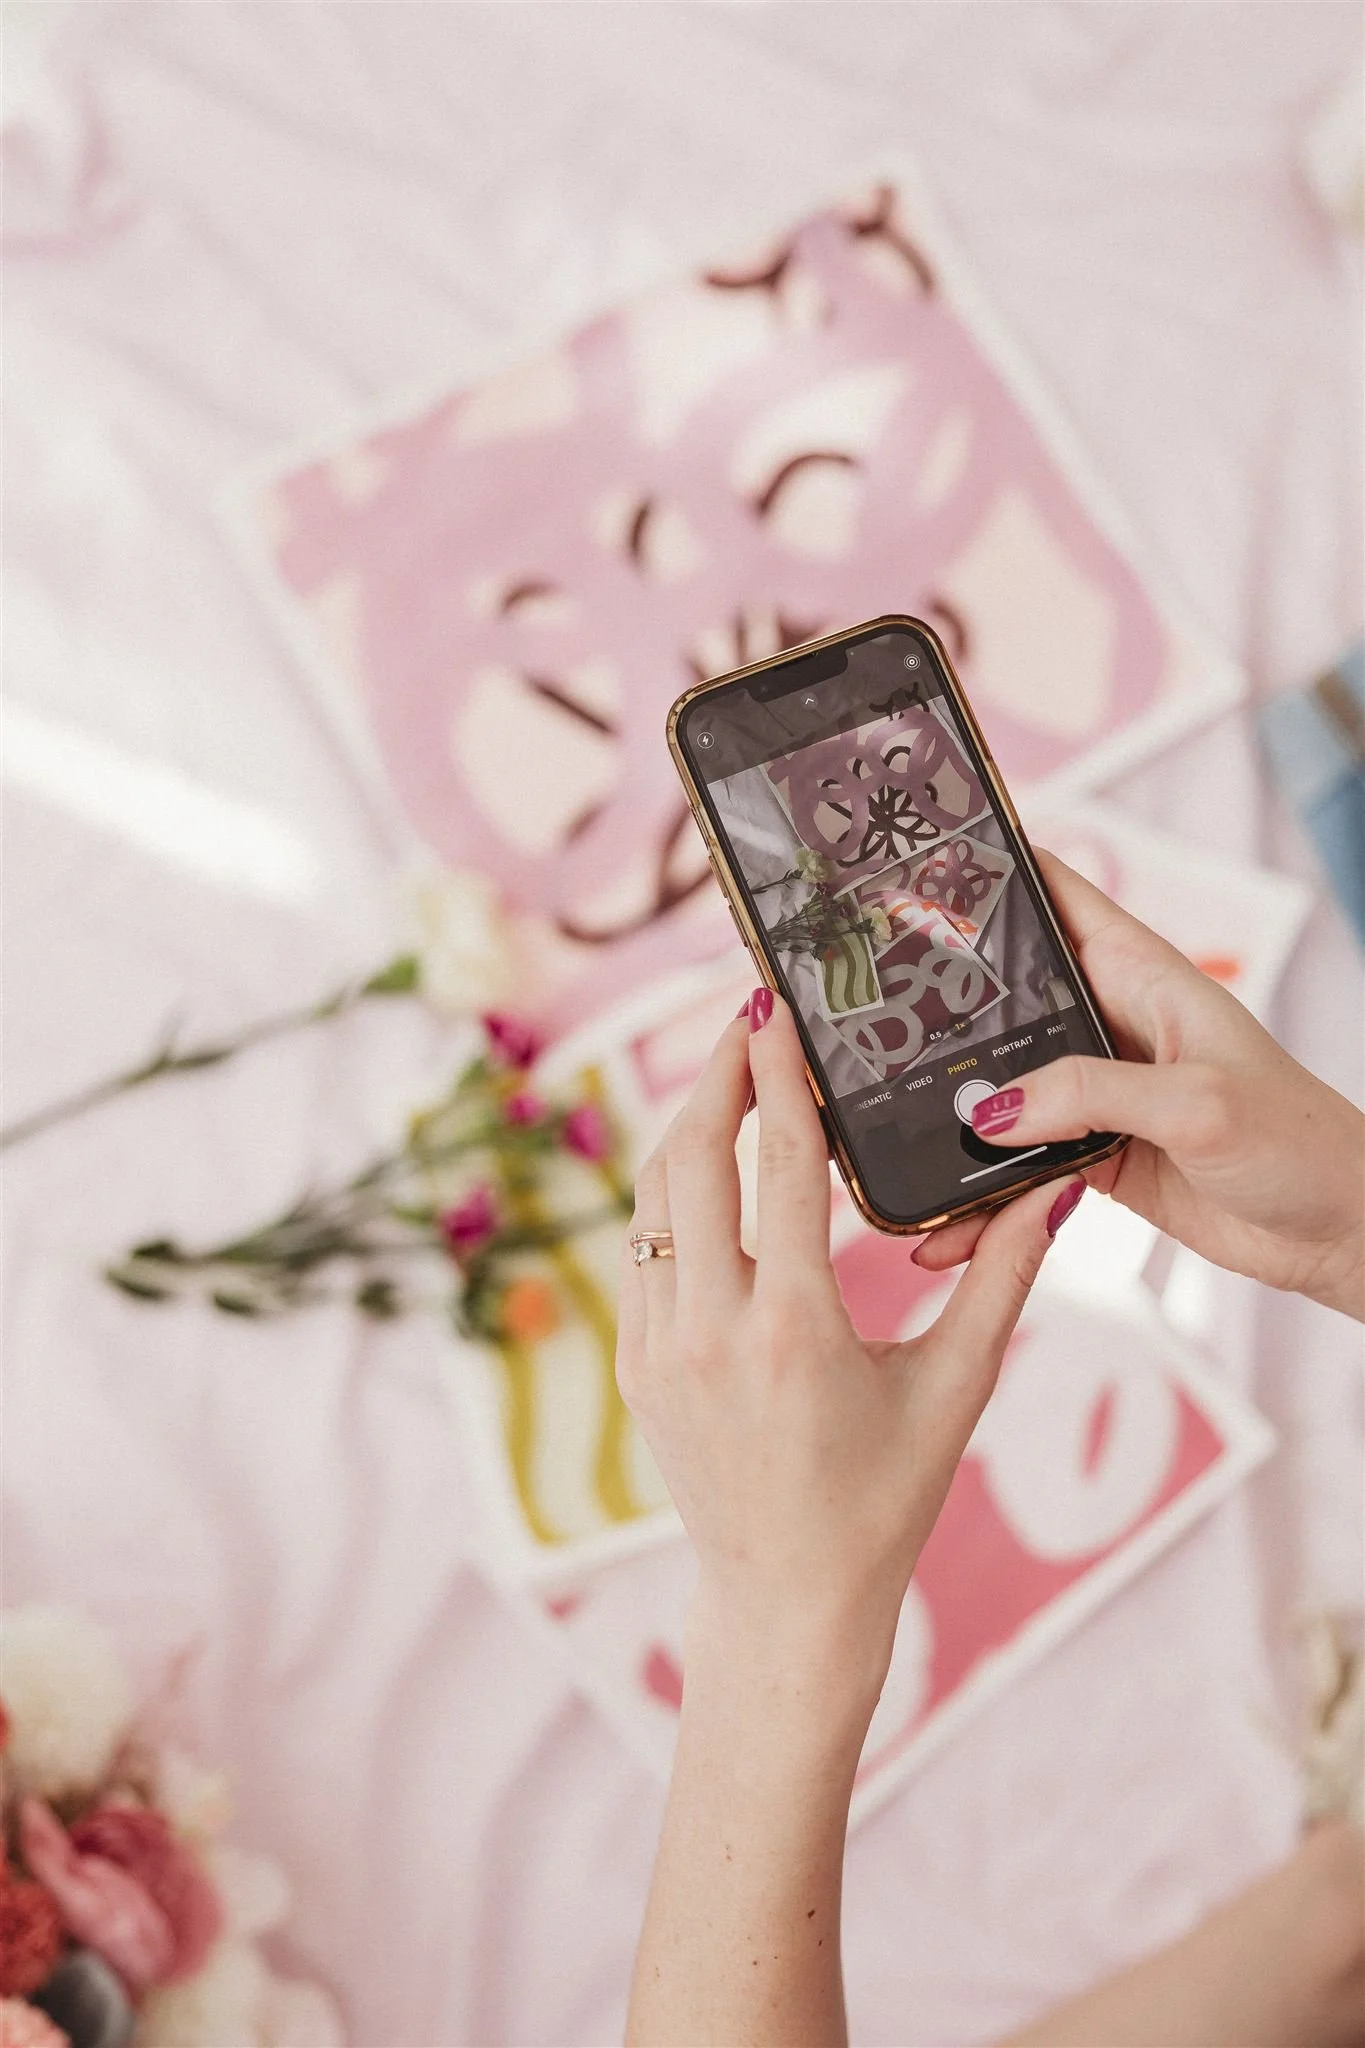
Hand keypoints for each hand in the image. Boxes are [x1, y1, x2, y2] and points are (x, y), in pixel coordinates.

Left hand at [616, 989, 1084, 1714]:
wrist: (786, 1598)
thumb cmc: (884, 1499)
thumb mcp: (954, 1391)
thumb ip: (1001, 1283)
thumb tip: (1051, 1194)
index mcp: (793, 1331)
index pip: (779, 1167)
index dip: (776, 1077)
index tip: (772, 1011)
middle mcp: (710, 1331)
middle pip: (692, 1160)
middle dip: (714, 1077)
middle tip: (744, 1018)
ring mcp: (660, 1350)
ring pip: (654, 1200)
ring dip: (686, 1128)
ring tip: (725, 1075)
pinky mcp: (638, 1367)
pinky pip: (644, 1252)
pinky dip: (671, 1194)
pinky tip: (707, 1165)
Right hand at [915, 852, 1364, 1321]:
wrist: (1336, 1233)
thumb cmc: (1300, 1143)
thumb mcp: (1198, 1104)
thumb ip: (1091, 1095)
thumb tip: (991, 1110)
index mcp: (1141, 975)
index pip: (1054, 896)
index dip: (990, 872)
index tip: (915, 860)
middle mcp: (1108, 1023)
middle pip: (1003, 996)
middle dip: (936, 1002)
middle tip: (855, 1009)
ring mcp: (1094, 1091)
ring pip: (998, 1089)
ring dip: (948, 1117)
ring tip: (882, 1136)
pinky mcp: (1089, 1154)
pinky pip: (1014, 1165)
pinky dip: (977, 1195)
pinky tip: (942, 1226)